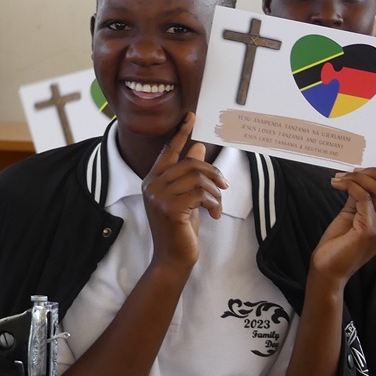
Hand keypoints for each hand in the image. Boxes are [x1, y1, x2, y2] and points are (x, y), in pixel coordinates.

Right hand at [141, 112, 227, 271]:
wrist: (172, 259)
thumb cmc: (180, 228)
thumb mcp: (186, 197)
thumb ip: (189, 174)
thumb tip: (198, 147)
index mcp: (153, 180)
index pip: (168, 151)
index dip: (181, 133)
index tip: (192, 116)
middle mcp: (152, 185)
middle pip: (190, 163)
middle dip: (213, 173)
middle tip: (223, 185)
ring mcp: (159, 197)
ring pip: (198, 178)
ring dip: (215, 191)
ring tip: (217, 205)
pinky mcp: (170, 209)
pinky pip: (201, 194)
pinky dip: (213, 203)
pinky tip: (214, 215)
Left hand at [311, 148, 375, 283]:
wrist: (328, 270)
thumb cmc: (338, 245)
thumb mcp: (353, 216)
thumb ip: (360, 199)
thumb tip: (359, 177)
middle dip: (374, 171)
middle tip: (353, 168)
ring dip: (356, 177)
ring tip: (339, 177)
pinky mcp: (369, 230)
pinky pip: (362, 197)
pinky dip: (349, 185)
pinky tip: (336, 183)